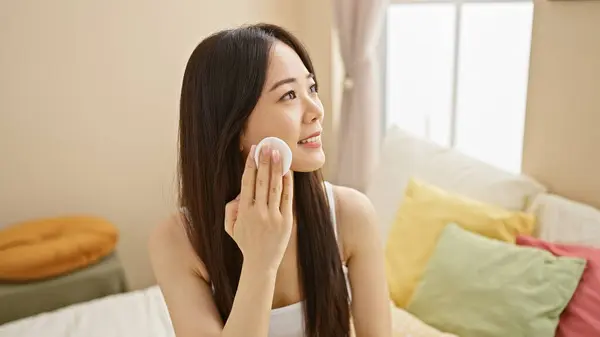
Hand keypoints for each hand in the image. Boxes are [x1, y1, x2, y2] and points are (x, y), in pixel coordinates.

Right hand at [224, 144, 293, 271]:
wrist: (261, 264)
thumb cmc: (246, 244)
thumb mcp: (230, 228)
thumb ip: (230, 210)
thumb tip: (239, 195)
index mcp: (243, 212)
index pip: (247, 183)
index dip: (250, 166)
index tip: (253, 152)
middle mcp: (258, 213)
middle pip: (262, 181)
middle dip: (265, 162)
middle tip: (267, 146)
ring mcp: (273, 217)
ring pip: (275, 187)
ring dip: (276, 168)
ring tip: (278, 153)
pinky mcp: (286, 221)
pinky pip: (287, 198)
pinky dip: (288, 184)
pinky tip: (288, 172)